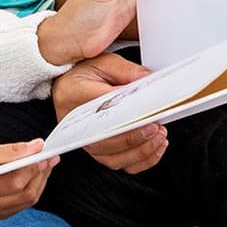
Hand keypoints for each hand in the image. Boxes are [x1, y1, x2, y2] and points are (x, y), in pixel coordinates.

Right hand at [0, 142, 54, 219]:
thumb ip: (10, 151)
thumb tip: (36, 147)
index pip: (15, 182)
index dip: (32, 166)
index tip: (43, 151)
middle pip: (26, 194)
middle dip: (41, 173)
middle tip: (50, 155)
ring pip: (28, 199)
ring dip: (40, 180)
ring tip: (46, 161)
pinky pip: (22, 202)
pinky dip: (32, 187)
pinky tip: (35, 172)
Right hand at [54, 53, 167, 172]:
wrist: (67, 87)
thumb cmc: (82, 76)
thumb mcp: (103, 63)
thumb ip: (127, 71)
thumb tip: (149, 80)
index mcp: (74, 94)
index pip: (105, 106)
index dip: (129, 112)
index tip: (149, 111)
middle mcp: (76, 124)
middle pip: (109, 138)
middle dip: (137, 134)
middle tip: (156, 126)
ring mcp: (86, 141)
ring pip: (115, 156)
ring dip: (142, 149)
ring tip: (159, 136)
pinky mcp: (96, 151)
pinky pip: (119, 163)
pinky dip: (140, 160)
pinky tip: (153, 148)